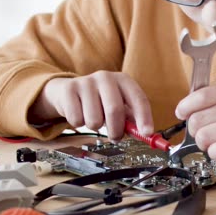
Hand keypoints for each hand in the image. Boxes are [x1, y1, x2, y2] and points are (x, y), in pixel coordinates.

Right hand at [28, 71, 153, 139]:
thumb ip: (132, 120)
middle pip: (115, 110)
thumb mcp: (119, 105)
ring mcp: (86, 81)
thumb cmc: (99, 101)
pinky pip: (76, 120)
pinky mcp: (69, 89)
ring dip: (96, 127)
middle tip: (115, 137)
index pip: (138, 98)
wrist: (67, 91)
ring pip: (94, 120)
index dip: (144, 117)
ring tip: (94, 119)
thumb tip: (143, 135)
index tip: (147, 133)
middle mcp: (106, 77)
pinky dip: (79, 124)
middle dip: (116, 130)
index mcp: (123, 80)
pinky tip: (80, 114)